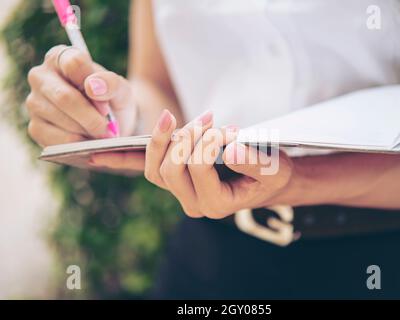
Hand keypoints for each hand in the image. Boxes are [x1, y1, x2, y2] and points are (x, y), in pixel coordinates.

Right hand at [26, 45, 136, 146]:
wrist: (111, 125)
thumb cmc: (112, 100)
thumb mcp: (120, 89)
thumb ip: (111, 83)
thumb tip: (92, 86)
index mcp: (61, 58)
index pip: (74, 63)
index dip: (95, 85)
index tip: (107, 105)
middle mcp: (41, 76)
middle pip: (65, 96)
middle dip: (91, 118)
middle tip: (108, 130)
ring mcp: (34, 102)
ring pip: (61, 119)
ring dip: (87, 132)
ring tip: (101, 135)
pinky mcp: (35, 128)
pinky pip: (56, 140)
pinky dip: (79, 145)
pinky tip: (89, 142)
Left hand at [92, 110, 294, 218]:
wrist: (266, 180)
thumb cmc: (270, 173)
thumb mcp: (272, 168)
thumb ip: (254, 162)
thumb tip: (231, 149)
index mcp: (216, 205)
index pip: (197, 167)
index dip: (209, 142)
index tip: (229, 128)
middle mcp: (194, 204)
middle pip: (170, 169)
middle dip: (186, 138)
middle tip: (208, 118)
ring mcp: (181, 193)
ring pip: (153, 169)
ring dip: (160, 140)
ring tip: (173, 117)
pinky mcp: (174, 180)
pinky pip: (145, 168)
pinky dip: (127, 157)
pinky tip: (99, 152)